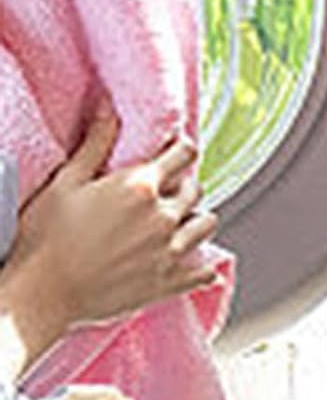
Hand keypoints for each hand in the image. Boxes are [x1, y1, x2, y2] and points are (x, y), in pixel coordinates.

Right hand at [6, 106, 219, 346]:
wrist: (47, 291)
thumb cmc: (48, 236)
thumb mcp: (67, 181)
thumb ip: (95, 144)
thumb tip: (108, 109)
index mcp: (140, 187)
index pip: (181, 156)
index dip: (182, 149)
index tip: (181, 150)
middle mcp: (164, 218)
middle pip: (195, 191)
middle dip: (186, 185)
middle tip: (172, 188)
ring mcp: (172, 252)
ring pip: (206, 225)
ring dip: (198, 219)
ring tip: (183, 221)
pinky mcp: (172, 283)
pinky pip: (206, 272)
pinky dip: (206, 267)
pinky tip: (202, 266)